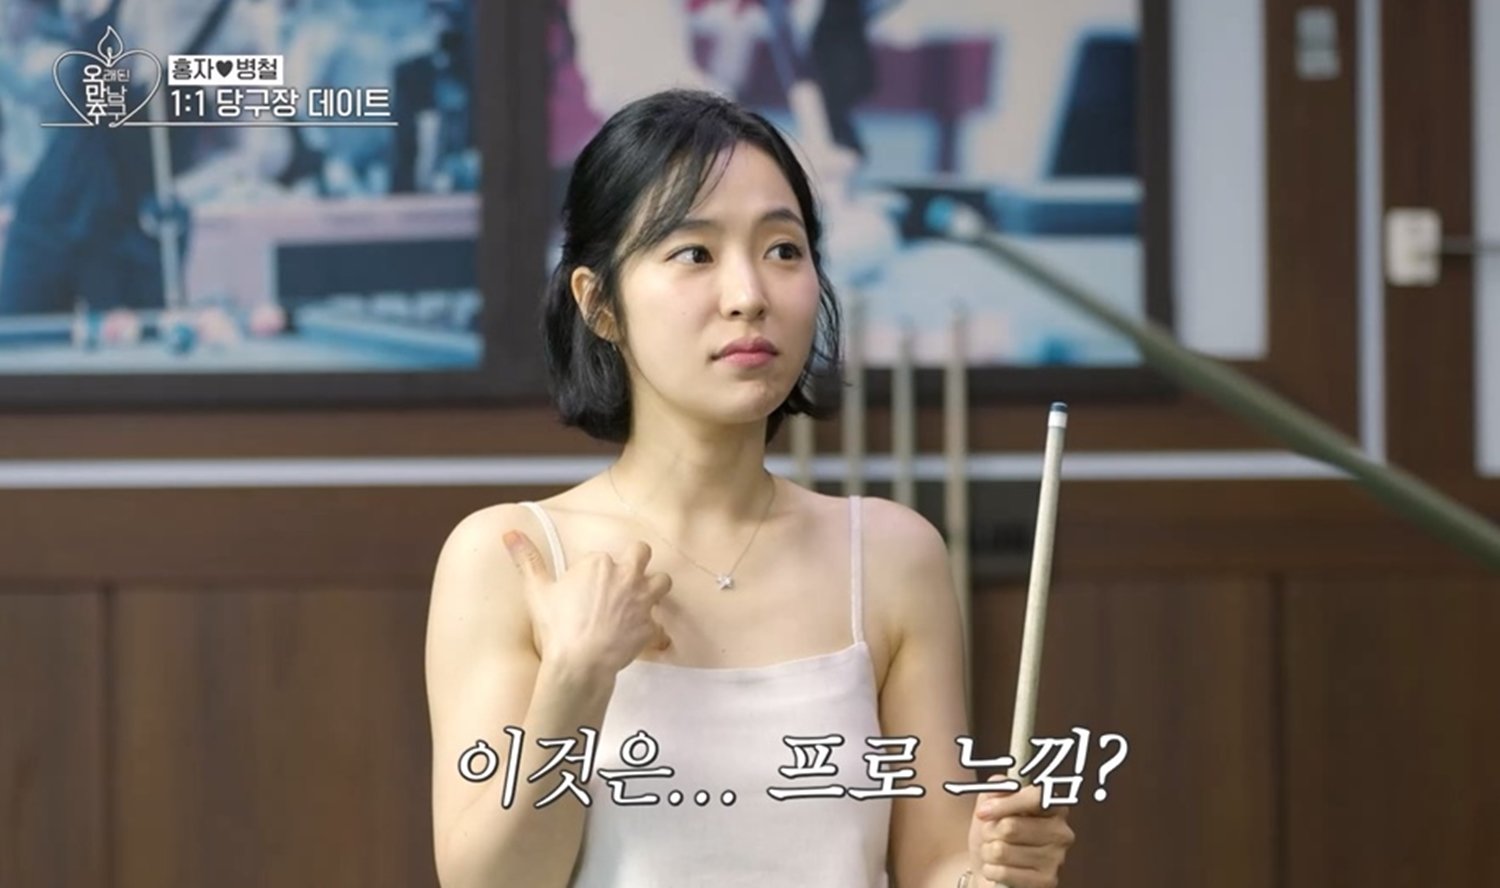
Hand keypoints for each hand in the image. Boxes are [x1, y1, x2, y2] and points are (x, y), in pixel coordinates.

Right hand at [503, 531, 671, 675]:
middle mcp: (626, 575)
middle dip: (636, 561)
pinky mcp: (650, 625)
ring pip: (662, 581)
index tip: (585, 587)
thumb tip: (510, 534)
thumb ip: (527, 559)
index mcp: (599, 563)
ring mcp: (642, 600)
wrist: (580, 662)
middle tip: (623, 579)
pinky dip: (649, 627)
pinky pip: (658, 621)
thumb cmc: (557, 627)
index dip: (594, 570)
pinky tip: (636, 633)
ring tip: (638, 599)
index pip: (602, 556)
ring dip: (653, 587)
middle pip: (642, 553)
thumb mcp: (537, 590)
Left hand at [966, 775, 1074, 887]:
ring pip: (1003, 851)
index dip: (1005, 804)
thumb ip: (997, 788)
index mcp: (1052, 807)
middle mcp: (1061, 832)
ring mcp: (1056, 859)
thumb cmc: (994, 832)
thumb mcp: (991, 803)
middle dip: (990, 831)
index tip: (983, 812)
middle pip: (1011, 827)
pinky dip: (992, 871)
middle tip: (990, 835)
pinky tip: (997, 869)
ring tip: (994, 853)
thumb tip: (1002, 785)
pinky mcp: (1046, 881)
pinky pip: (1004, 872)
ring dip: (989, 852)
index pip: (1035, 798)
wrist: (988, 866)